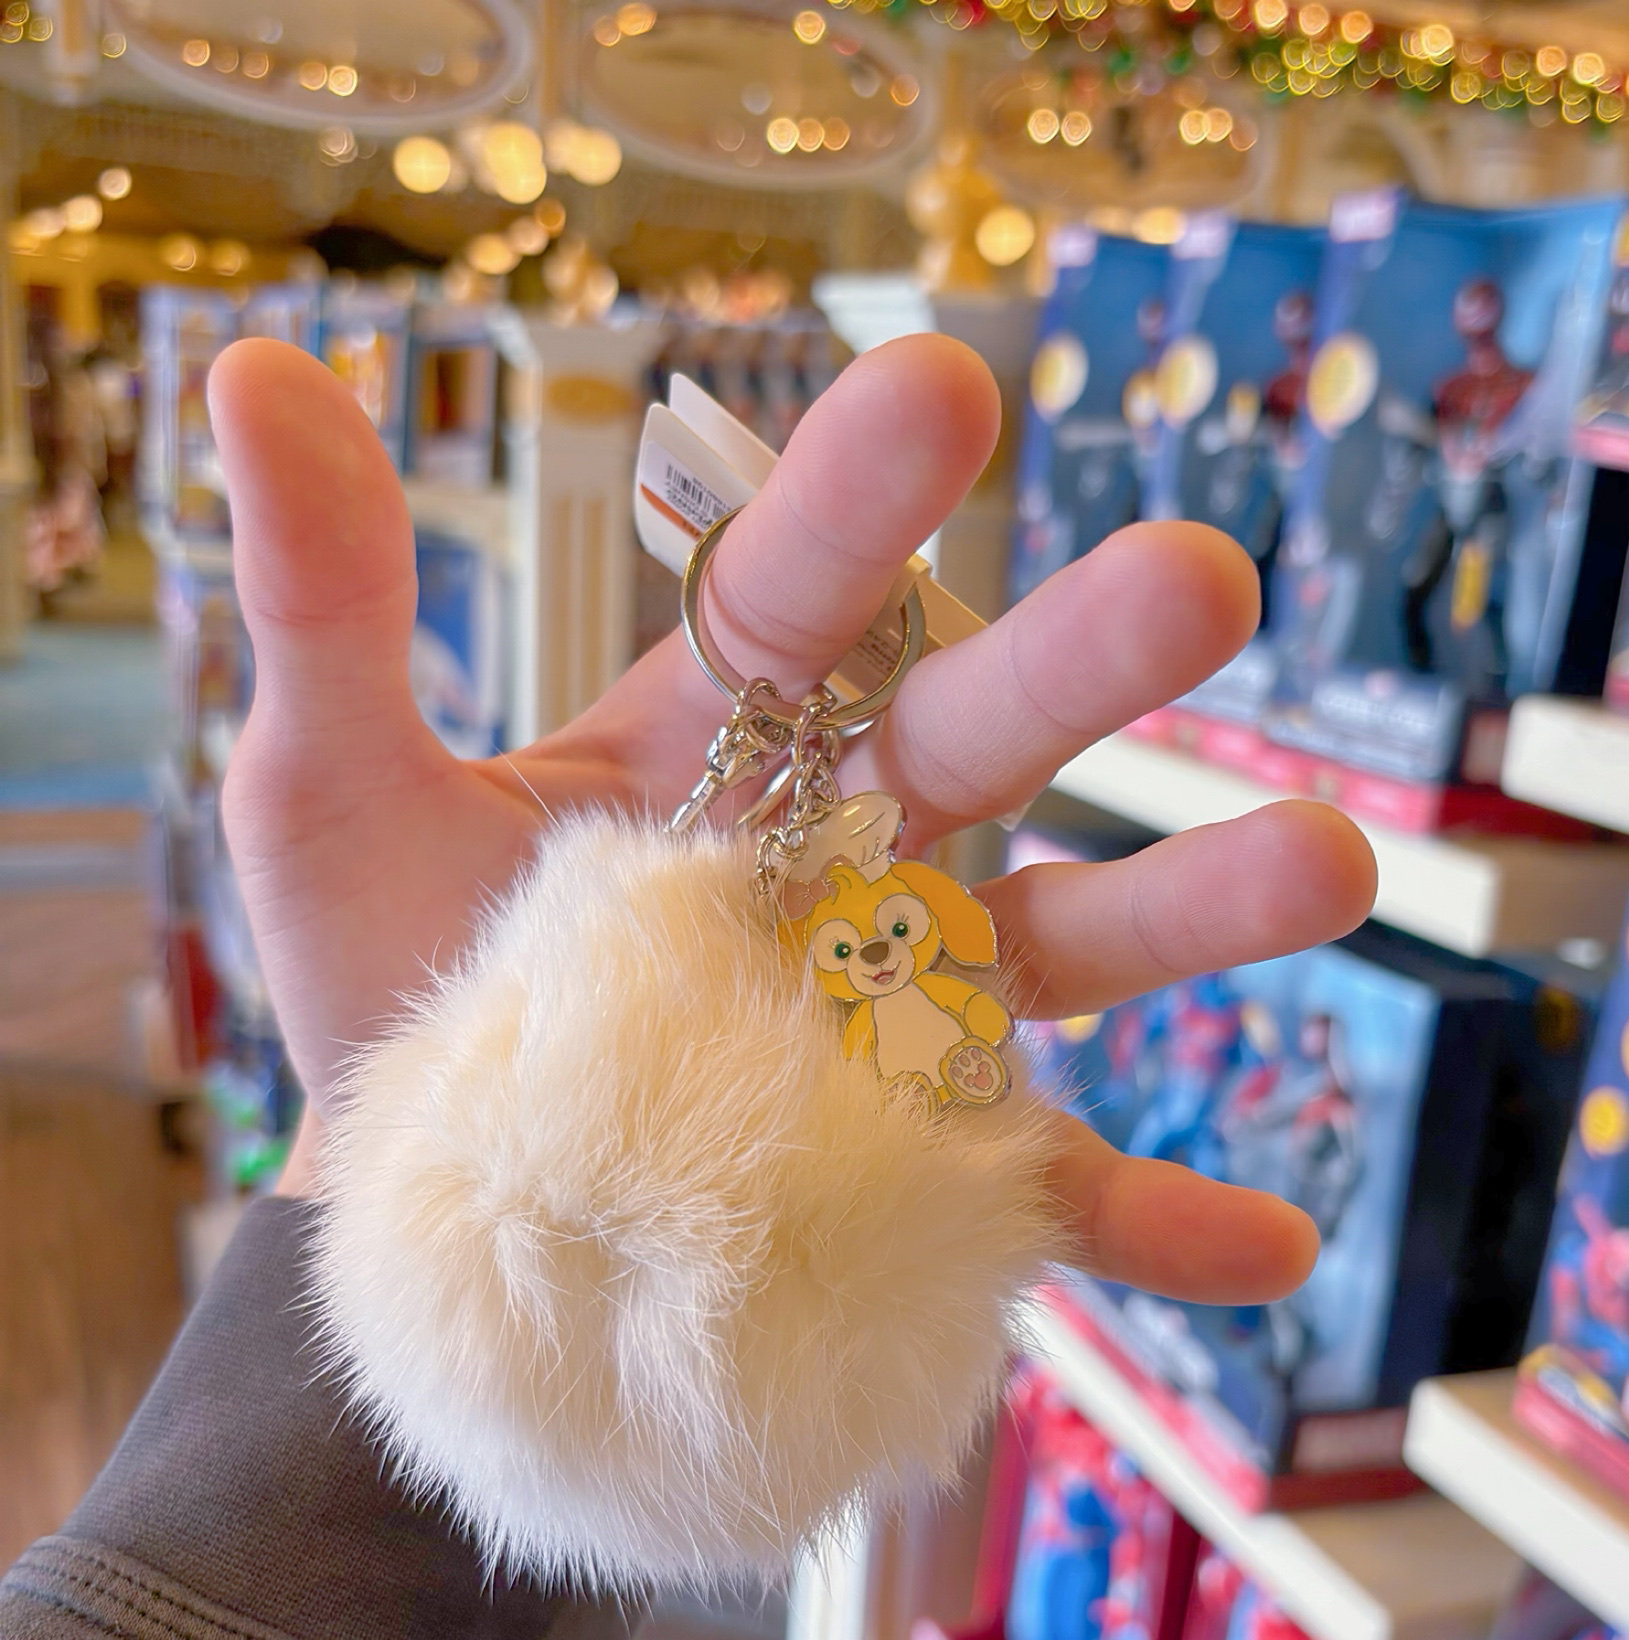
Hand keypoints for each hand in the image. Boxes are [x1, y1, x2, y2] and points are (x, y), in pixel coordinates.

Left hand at [211, 334, 1374, 1302]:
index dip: (861, 504)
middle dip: (1079, 667)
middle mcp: (844, 861)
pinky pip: (1059, 1202)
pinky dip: (1162, 1225)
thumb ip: (329, 607)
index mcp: (719, 751)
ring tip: (1336, 863)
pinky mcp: (932, 1178)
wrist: (441, 1247)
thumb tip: (265, 373)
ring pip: (1067, 949)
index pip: (795, 600)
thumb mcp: (331, 806)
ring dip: (1198, 911)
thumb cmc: (400, 1016)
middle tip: (1201, 580)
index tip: (944, 392)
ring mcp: (904, 1023)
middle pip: (975, 745)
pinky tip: (1274, 1251)